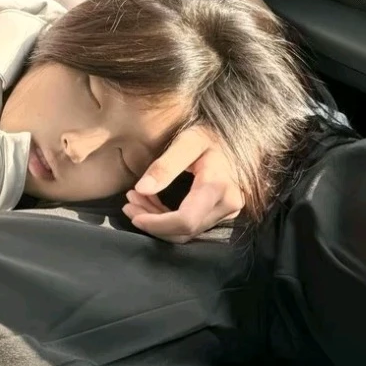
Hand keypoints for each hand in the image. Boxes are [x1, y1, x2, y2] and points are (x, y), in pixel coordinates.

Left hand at [122, 125, 244, 242]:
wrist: (235, 137)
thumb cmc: (210, 135)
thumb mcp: (187, 141)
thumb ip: (165, 165)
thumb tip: (141, 189)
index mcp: (217, 187)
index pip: (186, 221)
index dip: (157, 224)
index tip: (133, 214)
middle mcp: (226, 205)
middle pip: (185, 230)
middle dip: (153, 223)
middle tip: (129, 204)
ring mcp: (227, 212)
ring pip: (187, 231)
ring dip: (158, 222)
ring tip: (135, 202)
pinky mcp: (222, 213)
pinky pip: (192, 225)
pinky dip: (168, 219)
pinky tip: (151, 202)